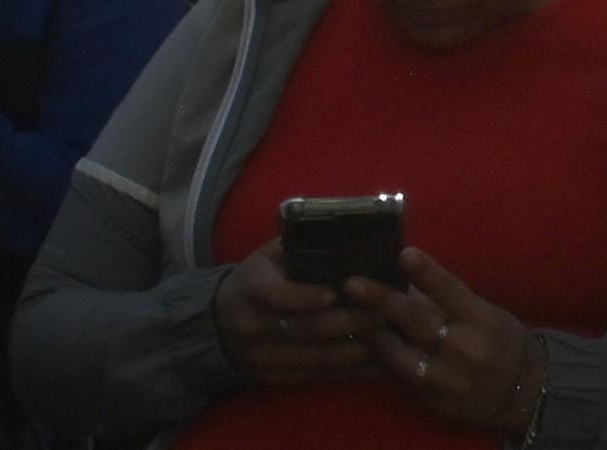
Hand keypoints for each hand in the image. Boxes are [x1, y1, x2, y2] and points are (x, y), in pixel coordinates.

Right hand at [211, 246, 380, 389]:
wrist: (217, 327)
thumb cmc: (254, 282)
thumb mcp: (265, 257)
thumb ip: (297, 245)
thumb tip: (342, 228)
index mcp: (250, 288)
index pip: (274, 294)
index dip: (304, 296)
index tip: (335, 293)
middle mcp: (253, 326)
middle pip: (303, 329)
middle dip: (345, 323)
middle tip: (382, 312)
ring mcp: (264, 357)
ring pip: (314, 358)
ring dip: (354, 350)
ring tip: (388, 337)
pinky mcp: (276, 378)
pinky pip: (317, 378)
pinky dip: (350, 373)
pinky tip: (378, 365)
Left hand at [352, 250, 550, 433]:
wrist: (522, 392)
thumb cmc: (500, 341)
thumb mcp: (483, 314)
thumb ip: (447, 301)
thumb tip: (404, 278)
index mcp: (482, 321)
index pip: (451, 292)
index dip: (428, 273)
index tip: (404, 253)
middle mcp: (464, 350)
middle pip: (416, 321)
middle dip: (381, 300)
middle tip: (352, 284)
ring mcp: (445, 379)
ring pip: (398, 354)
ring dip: (372, 333)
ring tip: (352, 315)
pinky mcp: (430, 401)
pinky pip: (398, 377)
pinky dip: (382, 359)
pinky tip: (368, 344)